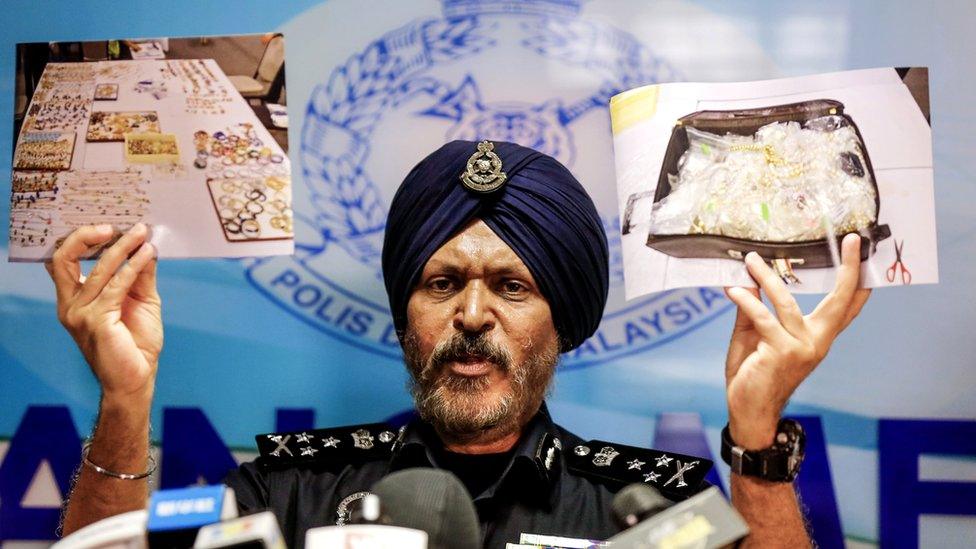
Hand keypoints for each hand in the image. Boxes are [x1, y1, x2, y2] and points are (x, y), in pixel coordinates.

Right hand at [46, 224, 161, 402]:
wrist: (136, 379)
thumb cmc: (135, 343)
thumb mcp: (141, 301)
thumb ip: (140, 275)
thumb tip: (146, 245)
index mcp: (74, 300)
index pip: (61, 262)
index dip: (78, 240)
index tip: (106, 224)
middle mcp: (70, 305)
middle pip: (63, 259)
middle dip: (86, 237)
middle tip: (114, 225)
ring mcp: (80, 313)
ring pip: (98, 269)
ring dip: (123, 247)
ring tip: (143, 233)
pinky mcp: (97, 320)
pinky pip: (117, 285)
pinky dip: (134, 265)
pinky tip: (148, 253)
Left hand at [723, 233, 869, 448]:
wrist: (749, 410)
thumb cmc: (753, 373)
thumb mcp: (754, 336)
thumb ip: (756, 309)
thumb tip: (752, 278)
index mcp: (817, 337)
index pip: (846, 308)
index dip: (858, 282)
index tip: (866, 254)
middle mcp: (816, 341)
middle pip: (840, 300)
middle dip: (848, 269)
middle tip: (852, 240)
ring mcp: (802, 347)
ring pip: (787, 302)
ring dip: (767, 278)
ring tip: (751, 260)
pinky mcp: (781, 352)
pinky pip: (762, 317)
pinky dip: (747, 300)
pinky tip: (734, 289)